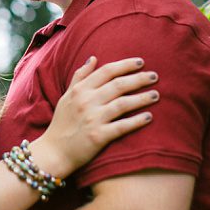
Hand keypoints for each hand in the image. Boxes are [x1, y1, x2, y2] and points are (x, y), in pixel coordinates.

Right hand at [28, 57, 157, 177]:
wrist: (54, 152)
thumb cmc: (61, 123)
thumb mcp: (66, 96)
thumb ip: (80, 76)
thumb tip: (93, 57)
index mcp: (80, 90)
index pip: (106, 71)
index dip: (125, 65)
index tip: (141, 62)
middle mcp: (86, 102)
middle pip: (118, 85)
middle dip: (139, 79)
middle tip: (155, 76)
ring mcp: (93, 119)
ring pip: (123, 104)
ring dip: (142, 98)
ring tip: (156, 95)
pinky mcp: (98, 137)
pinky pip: (122, 126)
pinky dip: (136, 121)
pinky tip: (149, 117)